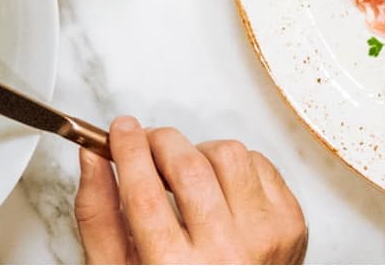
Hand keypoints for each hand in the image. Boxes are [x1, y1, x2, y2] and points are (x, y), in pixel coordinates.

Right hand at [75, 116, 307, 264]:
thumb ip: (99, 216)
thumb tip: (94, 158)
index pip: (146, 194)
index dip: (129, 152)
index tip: (119, 130)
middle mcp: (225, 255)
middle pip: (189, 168)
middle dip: (161, 141)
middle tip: (146, 140)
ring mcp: (264, 237)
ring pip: (228, 155)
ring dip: (199, 153)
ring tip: (184, 173)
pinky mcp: (290, 223)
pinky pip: (259, 164)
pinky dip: (234, 167)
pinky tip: (219, 190)